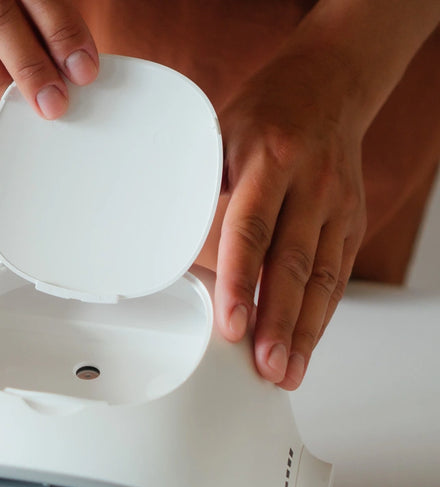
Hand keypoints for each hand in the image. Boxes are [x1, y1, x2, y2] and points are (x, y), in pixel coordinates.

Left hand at [215, 51, 366, 389]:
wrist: (329, 87)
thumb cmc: (265, 116)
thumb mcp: (219, 135)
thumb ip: (198, 189)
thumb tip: (162, 243)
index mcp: (269, 161)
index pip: (251, 232)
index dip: (240, 283)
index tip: (232, 326)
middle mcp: (311, 185)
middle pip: (292, 266)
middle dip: (278, 324)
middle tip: (266, 368)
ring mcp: (337, 206)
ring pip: (321, 279)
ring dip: (302, 332)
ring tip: (286, 373)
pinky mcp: (351, 223)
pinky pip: (337, 277)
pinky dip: (320, 317)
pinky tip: (305, 346)